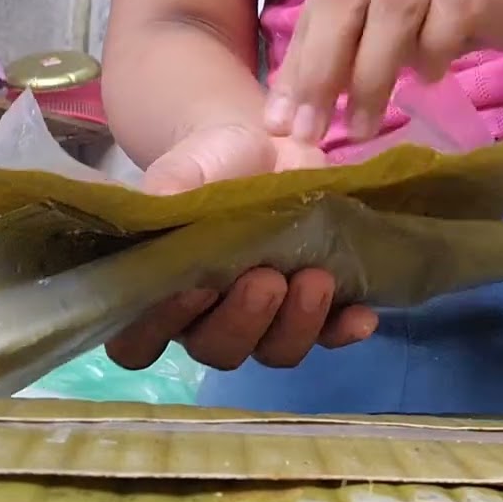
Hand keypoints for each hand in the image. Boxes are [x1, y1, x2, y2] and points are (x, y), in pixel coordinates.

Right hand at [105, 123, 379, 371]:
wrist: (271, 149)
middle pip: (219, 352)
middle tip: (266, 279)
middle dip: (244, 322)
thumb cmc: (214, 166)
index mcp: (163, 293)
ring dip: (298, 325)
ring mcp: (267, 319)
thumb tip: (159, 201)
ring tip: (316, 279)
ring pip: (276, 352)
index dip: (159, 331)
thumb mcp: (187, 168)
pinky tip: (363, 316)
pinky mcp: (315, 310)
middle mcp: (211, 318)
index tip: (193, 288)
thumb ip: (169, 188)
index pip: (139, 343)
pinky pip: (330, 336)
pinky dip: (345, 330)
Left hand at [264, 0, 502, 142]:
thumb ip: (344, 56)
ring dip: (373, 71)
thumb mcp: (387, 32)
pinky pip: (450, 11)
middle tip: (312, 129)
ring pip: (393, 6)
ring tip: (364, 125)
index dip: (296, 68)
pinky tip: (429, 79)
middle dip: (323, 69)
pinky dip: (433, 49)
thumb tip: (294, 113)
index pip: (315, 11)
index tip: (281, 125)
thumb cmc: (447, 13)